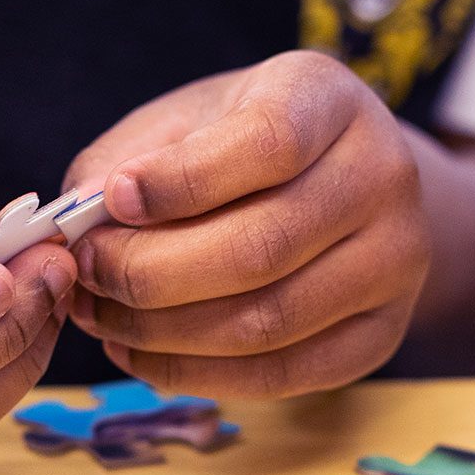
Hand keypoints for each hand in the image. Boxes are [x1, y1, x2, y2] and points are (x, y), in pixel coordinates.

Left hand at [62, 50, 430, 396]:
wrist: (341, 183)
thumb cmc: (240, 144)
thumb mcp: (188, 119)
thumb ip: (130, 158)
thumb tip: (80, 223)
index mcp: (329, 100)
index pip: (267, 144)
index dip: (181, 181)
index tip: (111, 200)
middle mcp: (381, 177)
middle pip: (260, 248)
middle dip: (149, 273)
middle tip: (87, 275)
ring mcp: (394, 262)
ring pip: (266, 322)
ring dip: (161, 333)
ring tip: (102, 317)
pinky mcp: (381, 334)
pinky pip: (280, 374)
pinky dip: (196, 373)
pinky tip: (141, 354)